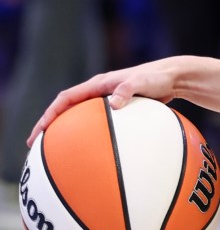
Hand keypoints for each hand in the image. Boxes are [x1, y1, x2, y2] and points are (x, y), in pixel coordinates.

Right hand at [28, 57, 186, 146]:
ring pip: (80, 117)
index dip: (51, 113)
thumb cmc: (157, 78)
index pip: (66, 99)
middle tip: (36, 145)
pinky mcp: (119, 108)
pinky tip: (93, 152)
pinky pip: (98, 123)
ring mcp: (107, 100)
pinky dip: (90, 135)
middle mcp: (99, 91)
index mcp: (98, 84)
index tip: (40, 130)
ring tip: (56, 152)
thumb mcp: (142, 82)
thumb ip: (128, 90)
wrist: (174, 77)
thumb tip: (114, 104)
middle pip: (67, 109)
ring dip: (67, 131)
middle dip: (50, 125)